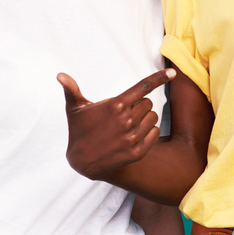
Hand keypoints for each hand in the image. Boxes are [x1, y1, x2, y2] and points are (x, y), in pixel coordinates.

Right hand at [59, 68, 175, 178]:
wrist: (81, 161)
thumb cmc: (79, 130)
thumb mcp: (75, 108)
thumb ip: (71, 89)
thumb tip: (59, 75)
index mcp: (116, 105)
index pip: (143, 87)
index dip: (159, 78)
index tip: (173, 72)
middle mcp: (127, 120)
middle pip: (148, 103)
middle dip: (138, 106)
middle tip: (122, 114)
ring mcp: (133, 137)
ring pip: (153, 117)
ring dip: (144, 119)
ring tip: (126, 126)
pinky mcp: (138, 152)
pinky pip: (155, 133)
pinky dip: (149, 132)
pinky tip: (134, 135)